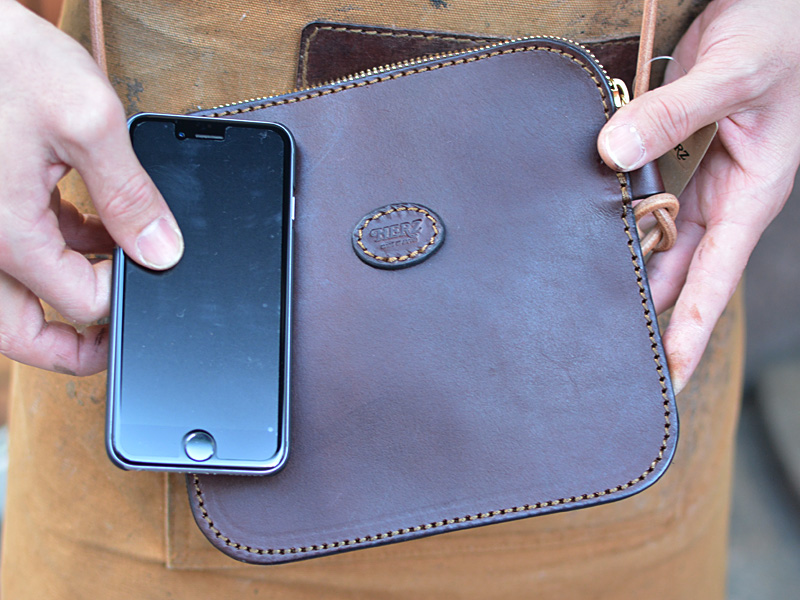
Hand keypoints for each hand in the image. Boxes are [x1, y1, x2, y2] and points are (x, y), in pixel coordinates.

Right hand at [0, 0, 182, 374]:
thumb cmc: (0, 59)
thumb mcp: (86, 119)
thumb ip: (130, 193)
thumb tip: (162, 249)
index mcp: (7, 233)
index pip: (80, 303)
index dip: (125, 292)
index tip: (150, 265)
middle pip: (22, 331)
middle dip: (71, 346)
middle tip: (114, 341)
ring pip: (13, 299)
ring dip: (63, 294)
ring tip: (112, 267)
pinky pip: (15, 255)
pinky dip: (53, 253)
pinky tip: (88, 225)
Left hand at [597, 0, 799, 392]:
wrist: (770, 4)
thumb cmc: (778, 35)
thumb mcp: (733, 75)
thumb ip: (676, 112)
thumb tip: (614, 155)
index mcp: (751, 195)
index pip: (716, 280)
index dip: (692, 330)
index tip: (668, 376)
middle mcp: (721, 196)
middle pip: (677, 269)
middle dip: (647, 309)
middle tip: (603, 349)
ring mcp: (695, 177)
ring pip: (653, 236)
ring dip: (624, 262)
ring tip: (580, 303)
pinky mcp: (671, 153)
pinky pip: (638, 195)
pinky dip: (615, 214)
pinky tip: (583, 231)